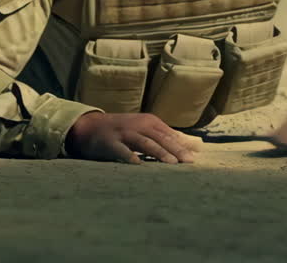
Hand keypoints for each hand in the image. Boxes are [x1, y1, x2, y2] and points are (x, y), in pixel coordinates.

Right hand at [65, 112, 201, 163]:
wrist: (90, 127)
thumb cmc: (124, 131)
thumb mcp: (146, 129)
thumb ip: (168, 137)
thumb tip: (195, 146)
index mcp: (149, 122)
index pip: (169, 135)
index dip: (183, 145)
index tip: (197, 157)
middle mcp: (138, 125)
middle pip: (160, 138)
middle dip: (175, 150)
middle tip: (189, 162)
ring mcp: (123, 133)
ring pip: (144, 143)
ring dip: (158, 152)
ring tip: (171, 162)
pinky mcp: (109, 143)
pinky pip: (121, 150)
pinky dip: (129, 156)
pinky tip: (137, 164)